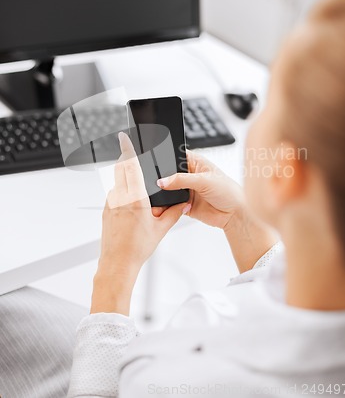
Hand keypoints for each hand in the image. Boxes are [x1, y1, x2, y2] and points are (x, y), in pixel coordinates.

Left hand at [91, 132, 190, 313]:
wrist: (117, 264)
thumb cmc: (136, 248)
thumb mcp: (161, 229)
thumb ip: (174, 213)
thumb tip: (183, 203)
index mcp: (135, 199)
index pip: (130, 166)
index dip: (127, 149)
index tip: (124, 137)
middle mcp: (120, 197)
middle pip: (120, 169)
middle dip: (126, 159)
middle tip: (133, 153)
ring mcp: (110, 203)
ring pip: (117, 181)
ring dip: (126, 178)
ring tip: (139, 192)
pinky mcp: (105, 210)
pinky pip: (114, 194)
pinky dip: (122, 192)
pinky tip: (132, 205)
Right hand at [157, 150, 277, 271]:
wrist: (234, 215)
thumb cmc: (228, 192)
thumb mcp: (204, 181)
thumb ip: (182, 180)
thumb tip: (163, 181)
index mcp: (195, 162)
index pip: (175, 155)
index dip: (165, 158)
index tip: (155, 164)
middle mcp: (188, 175)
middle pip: (168, 174)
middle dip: (161, 178)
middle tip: (156, 182)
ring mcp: (185, 189)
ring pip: (167, 190)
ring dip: (163, 193)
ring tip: (159, 195)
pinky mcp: (184, 204)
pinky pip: (169, 204)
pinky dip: (165, 206)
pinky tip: (164, 206)